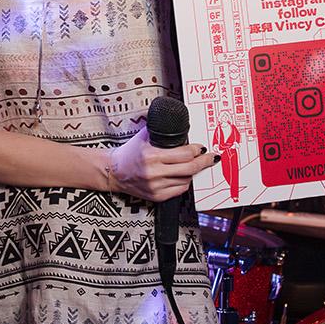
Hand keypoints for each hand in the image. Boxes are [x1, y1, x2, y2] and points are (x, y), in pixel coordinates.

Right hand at [102, 125, 216, 203]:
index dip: (197, 150)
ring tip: (191, 164)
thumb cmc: (130, 152)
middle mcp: (154, 173)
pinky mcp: (157, 197)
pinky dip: (184, 182)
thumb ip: (163, 131)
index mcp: (152, 156)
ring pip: (187, 180)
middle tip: (210, 157)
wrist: (114, 171)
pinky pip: (180, 190)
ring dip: (192, 172)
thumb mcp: (144, 136)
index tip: (201, 147)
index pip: (185, 154)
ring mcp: (156, 187)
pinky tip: (181, 175)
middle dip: (204, 162)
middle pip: (190, 168)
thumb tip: (184, 126)